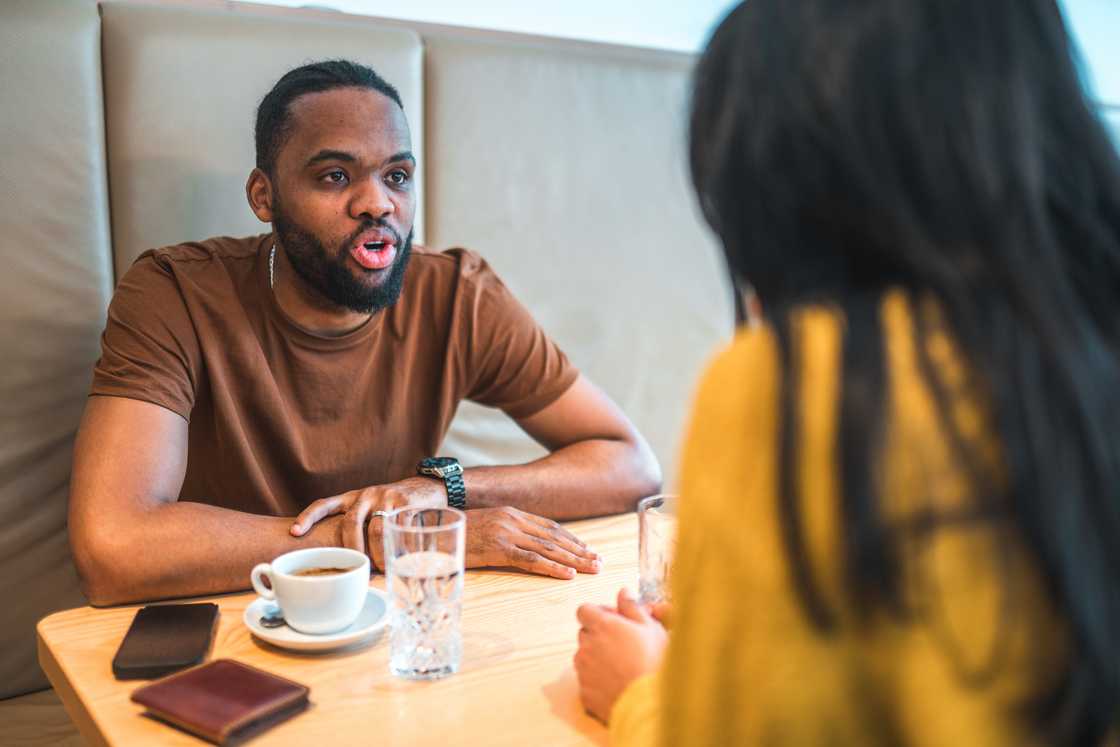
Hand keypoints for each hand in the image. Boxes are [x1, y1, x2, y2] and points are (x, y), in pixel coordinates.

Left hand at [289, 477, 445, 568]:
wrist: (426, 489)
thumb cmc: (391, 508)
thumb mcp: (370, 510)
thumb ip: (355, 528)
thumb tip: (338, 563)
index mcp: (351, 498)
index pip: (324, 504)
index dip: (307, 517)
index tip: (293, 533)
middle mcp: (365, 495)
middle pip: (350, 522)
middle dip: (351, 550)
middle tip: (354, 569)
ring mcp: (386, 496)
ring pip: (376, 530)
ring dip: (377, 554)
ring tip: (380, 570)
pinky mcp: (405, 501)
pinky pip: (398, 529)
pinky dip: (397, 548)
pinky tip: (399, 559)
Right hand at [465, 506, 601, 578]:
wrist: (430, 529)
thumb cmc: (453, 533)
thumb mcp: (482, 529)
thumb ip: (503, 534)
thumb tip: (518, 547)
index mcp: (511, 513)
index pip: (550, 527)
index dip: (571, 540)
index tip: (587, 550)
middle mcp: (512, 520)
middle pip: (555, 537)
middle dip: (579, 551)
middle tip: (599, 562)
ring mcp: (506, 533)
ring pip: (548, 548)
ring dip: (573, 560)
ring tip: (591, 569)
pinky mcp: (498, 549)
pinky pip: (531, 560)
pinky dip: (552, 568)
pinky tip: (567, 575)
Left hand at [574, 588, 667, 722]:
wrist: (649, 703)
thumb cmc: (653, 662)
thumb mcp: (650, 628)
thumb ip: (632, 607)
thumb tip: (623, 592)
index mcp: (602, 626)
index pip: (584, 610)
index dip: (598, 614)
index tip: (613, 621)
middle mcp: (587, 646)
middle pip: (584, 634)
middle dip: (599, 636)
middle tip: (623, 644)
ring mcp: (583, 671)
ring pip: (584, 658)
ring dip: (597, 658)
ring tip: (623, 666)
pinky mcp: (585, 693)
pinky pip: (587, 682)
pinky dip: (598, 681)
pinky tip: (618, 684)